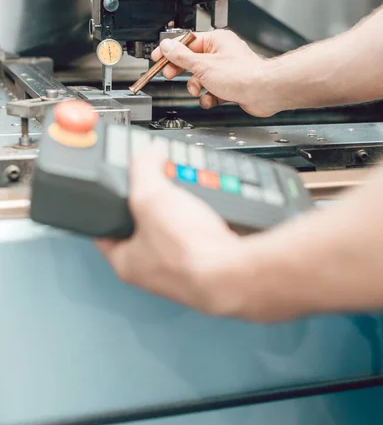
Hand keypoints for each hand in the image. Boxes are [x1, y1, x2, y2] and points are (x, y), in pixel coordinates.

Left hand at [96, 146, 243, 315]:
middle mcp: (152, 270)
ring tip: (189, 190)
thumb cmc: (188, 251)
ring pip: (176, 227)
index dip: (109, 202)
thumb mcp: (151, 196)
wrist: (233, 271)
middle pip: (145, 224)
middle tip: (162, 180)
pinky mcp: (207, 262)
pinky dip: (204, 218)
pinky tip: (209, 208)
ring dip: (183, 206)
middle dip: (155, 198)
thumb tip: (149, 153)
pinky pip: (201, 233)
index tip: (116, 185)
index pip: (107, 228)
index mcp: (126, 261)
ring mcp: (181, 268)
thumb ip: (144, 168)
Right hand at [151, 30, 276, 116]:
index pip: (186, 43)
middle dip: (182, 70)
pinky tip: (211, 99)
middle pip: (192, 60)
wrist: (263, 92)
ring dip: (196, 86)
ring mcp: (227, 70)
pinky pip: (212, 90)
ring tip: (197, 89)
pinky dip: (209, 96)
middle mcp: (222, 53)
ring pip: (202, 78)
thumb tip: (167, 47)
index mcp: (216, 41)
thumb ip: (182, 57)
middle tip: (170, 74)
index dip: (170, 51)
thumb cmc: (241, 74)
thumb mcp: (203, 65)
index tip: (158, 58)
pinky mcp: (231, 85)